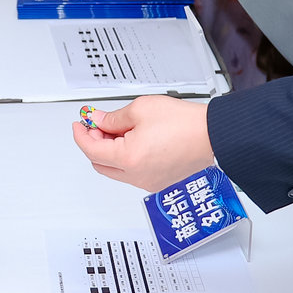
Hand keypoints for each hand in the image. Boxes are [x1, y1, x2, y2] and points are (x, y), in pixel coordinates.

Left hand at [71, 97, 214, 191]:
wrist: (212, 135)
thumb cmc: (184, 124)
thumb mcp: (140, 109)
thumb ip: (113, 117)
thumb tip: (98, 121)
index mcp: (129, 159)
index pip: (91, 149)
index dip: (81, 134)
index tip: (80, 123)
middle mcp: (137, 176)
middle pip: (100, 163)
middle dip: (94, 143)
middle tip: (98, 124)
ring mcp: (148, 182)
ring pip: (116, 170)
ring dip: (110, 151)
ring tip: (120, 129)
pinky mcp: (159, 182)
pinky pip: (132, 173)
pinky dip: (126, 158)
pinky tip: (134, 140)